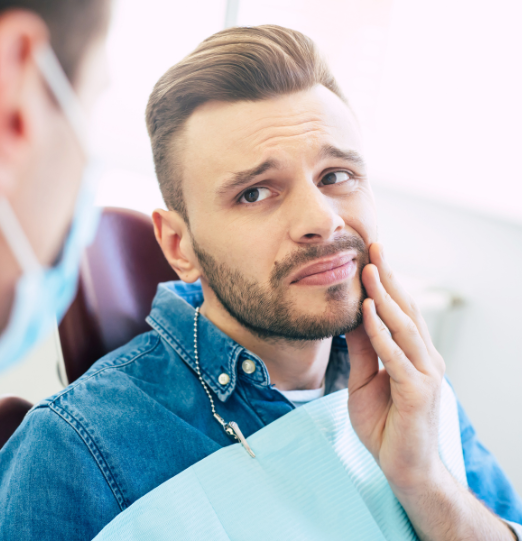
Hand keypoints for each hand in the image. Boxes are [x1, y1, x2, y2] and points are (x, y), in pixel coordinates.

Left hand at [346, 243, 514, 539]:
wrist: (404, 468)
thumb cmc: (385, 425)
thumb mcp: (364, 380)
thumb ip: (361, 350)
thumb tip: (351, 316)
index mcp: (414, 355)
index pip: (401, 311)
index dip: (388, 283)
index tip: (373, 255)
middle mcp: (426, 359)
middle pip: (406, 310)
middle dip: (390, 278)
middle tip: (376, 246)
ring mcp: (425, 375)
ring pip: (404, 328)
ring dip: (386, 296)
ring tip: (370, 269)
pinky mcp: (417, 393)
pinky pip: (395, 357)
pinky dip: (382, 332)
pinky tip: (370, 311)